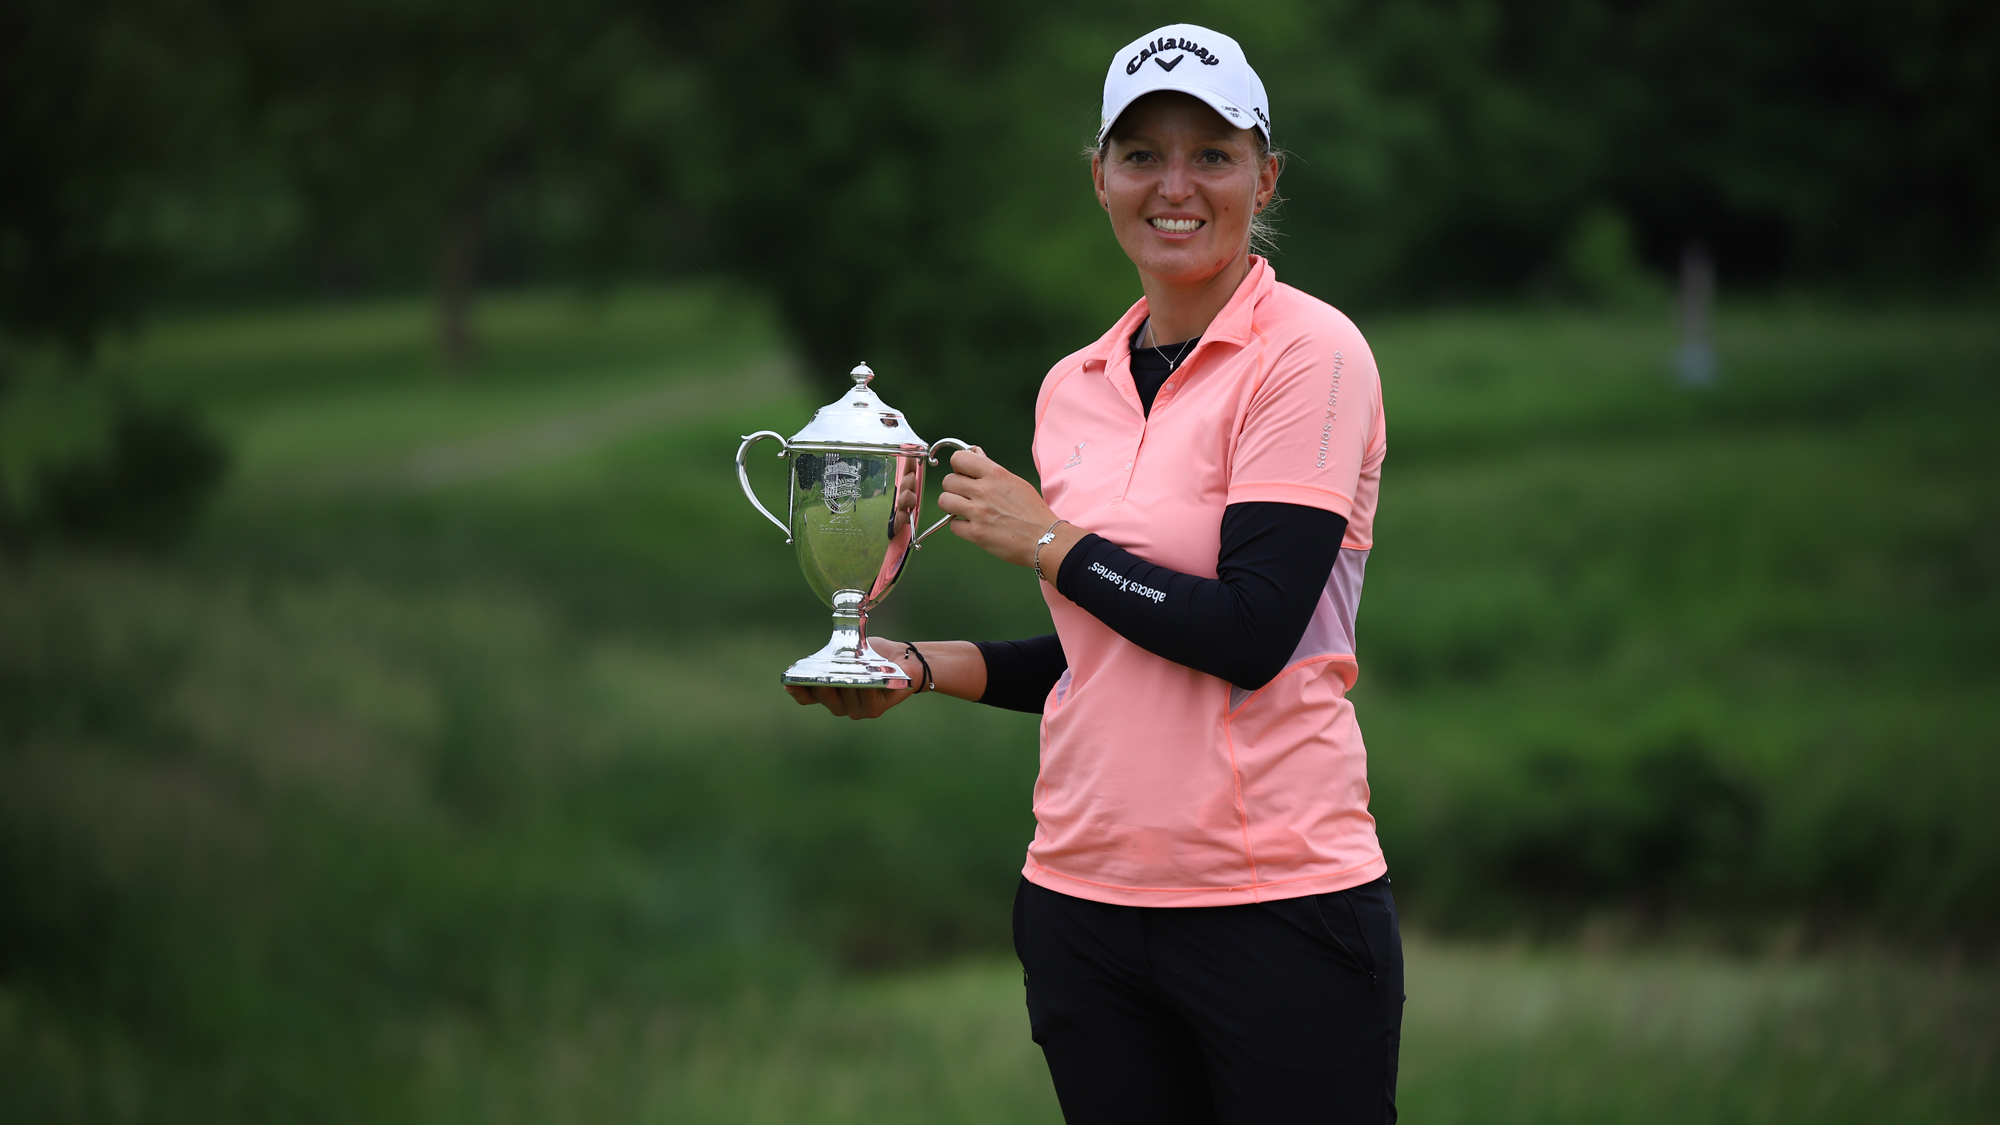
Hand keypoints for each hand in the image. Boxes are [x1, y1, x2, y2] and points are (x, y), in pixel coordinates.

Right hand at [784, 637, 918, 719]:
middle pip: (824, 698)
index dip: (796, 691)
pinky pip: (866, 701)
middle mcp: (840, 704)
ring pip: (845, 700)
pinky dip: (866, 690)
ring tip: (848, 673)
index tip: (789, 682)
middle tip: (822, 675)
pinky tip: (866, 681)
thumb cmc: (872, 655)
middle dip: (822, 685)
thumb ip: (833, 654)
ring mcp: (856, 709)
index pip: (806, 697)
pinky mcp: (874, 710)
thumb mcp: (848, 651)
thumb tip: (823, 651)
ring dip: (847, 685)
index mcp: (829, 691)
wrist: (901, 659)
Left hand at [935, 448, 1057, 566]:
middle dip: (954, 488)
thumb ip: (992, 469)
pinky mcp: (976, 533)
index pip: (959, 459)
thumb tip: (975, 453)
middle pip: (948, 481)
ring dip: (951, 506)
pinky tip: (972, 526)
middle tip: (965, 496)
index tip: (963, 474)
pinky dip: (960, 526)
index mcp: (995, 474)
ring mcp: (978, 513)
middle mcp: (984, 491)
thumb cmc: (1033, 512)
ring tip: (964, 510)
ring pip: (944, 501)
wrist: (1045, 539)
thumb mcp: (1015, 482)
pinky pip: (952, 525)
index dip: (958, 466)